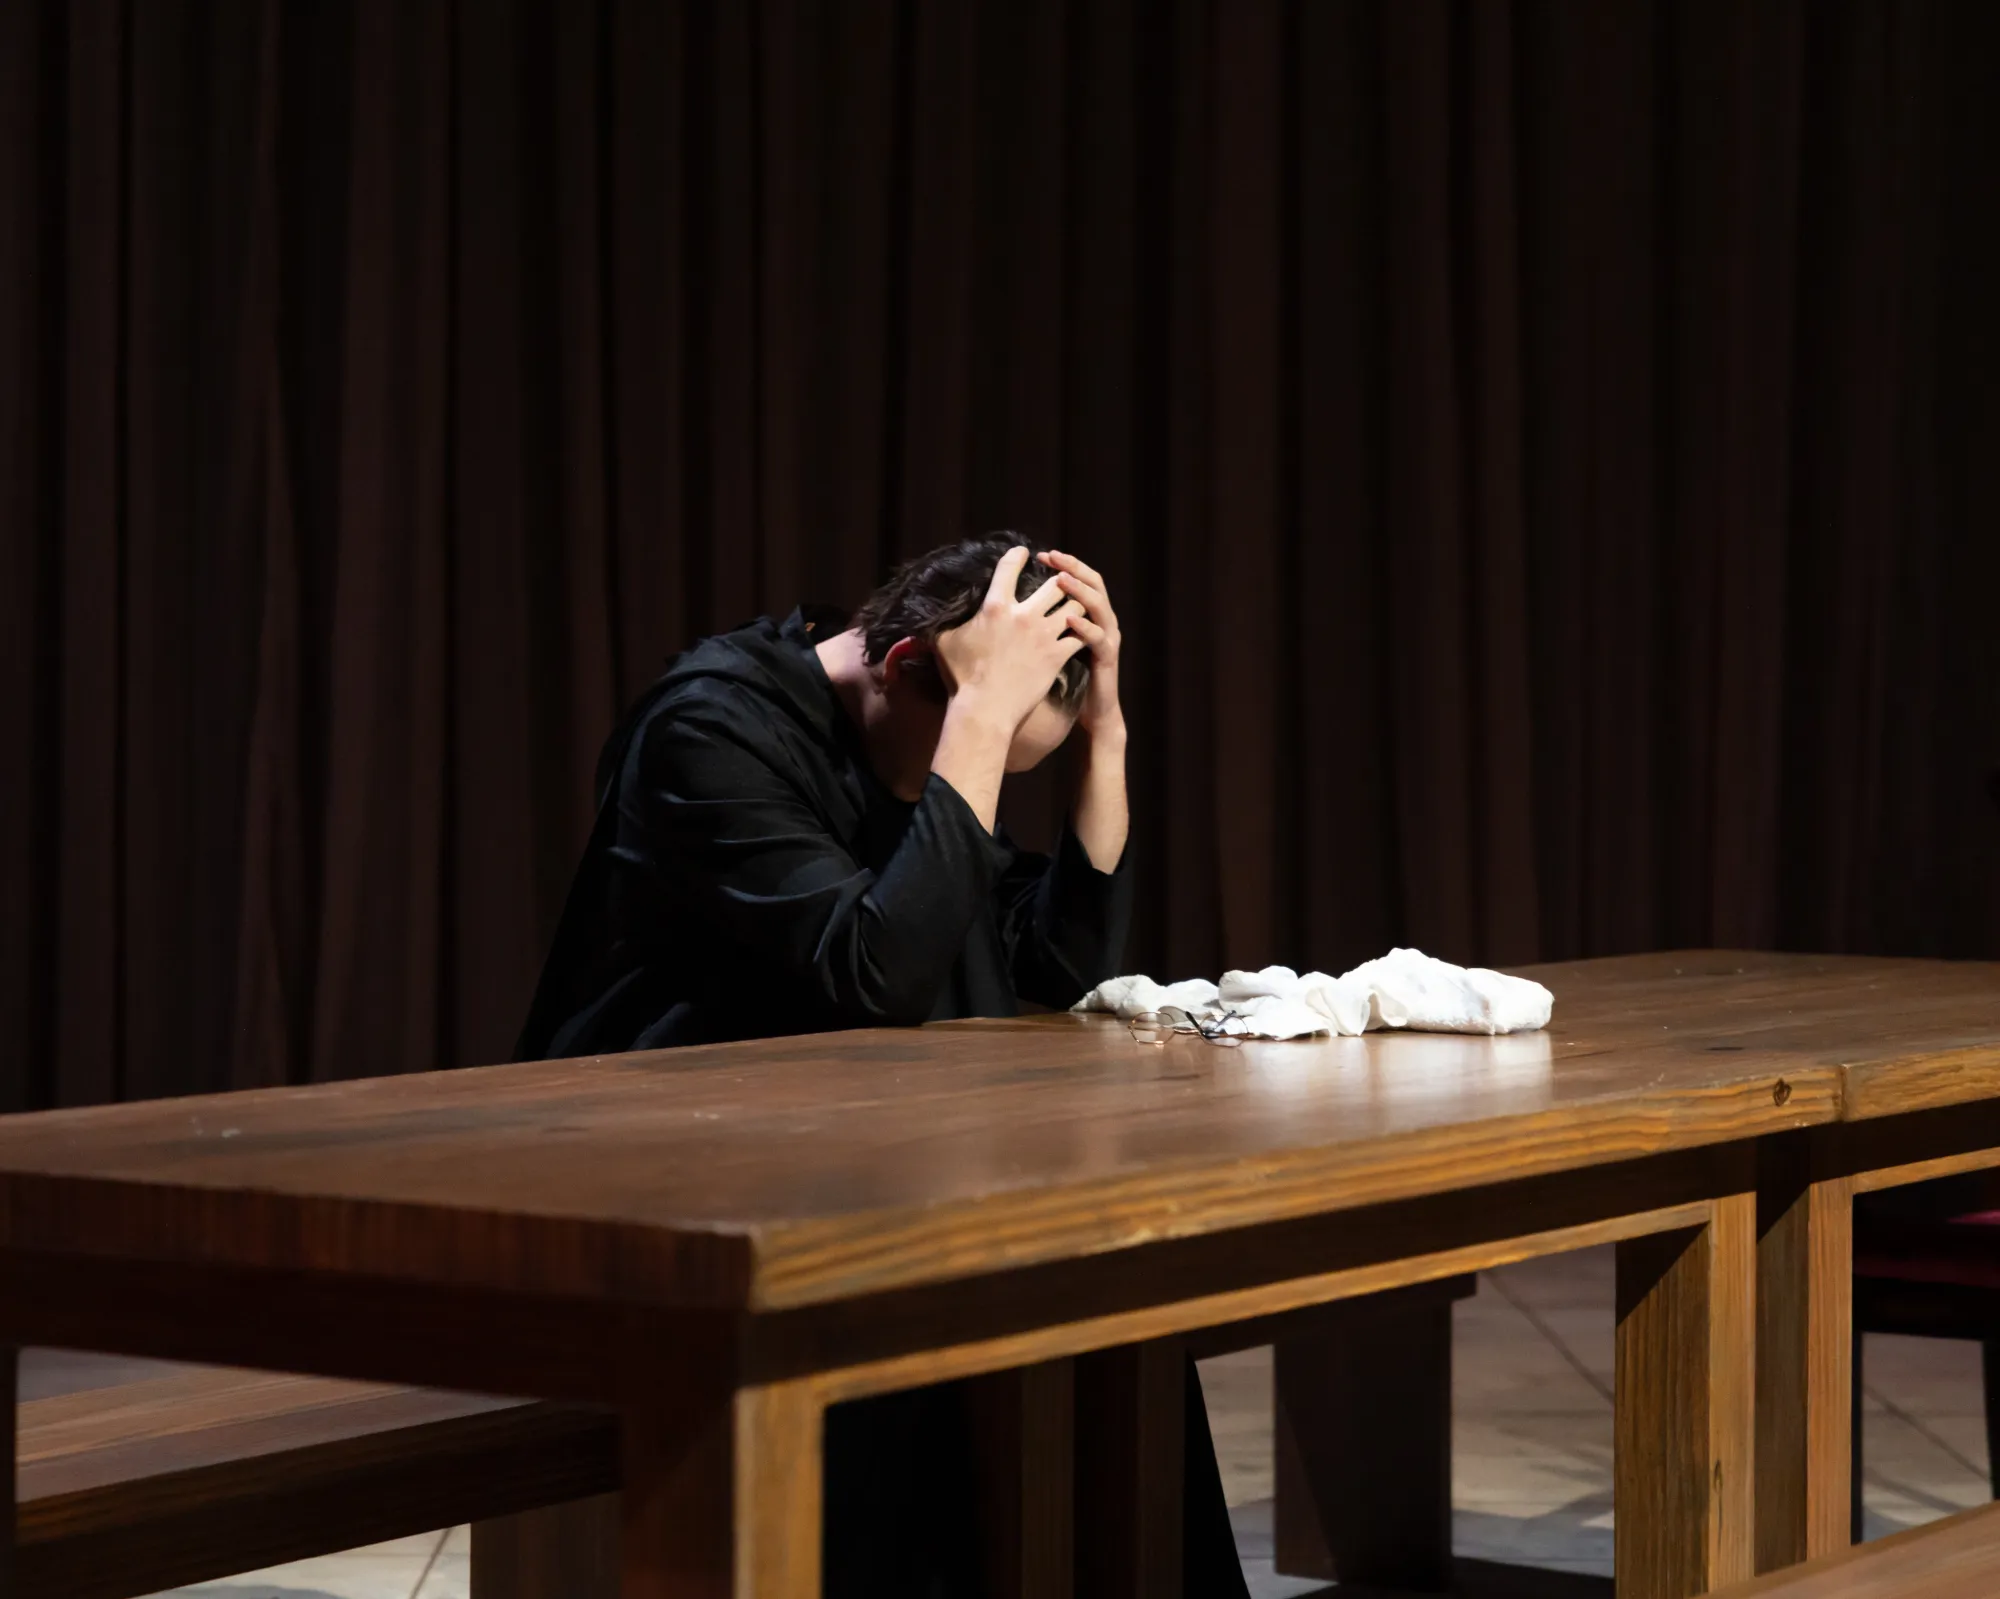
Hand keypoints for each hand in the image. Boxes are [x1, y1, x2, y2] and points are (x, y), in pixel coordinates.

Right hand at [932, 546, 1086, 732]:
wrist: (984, 709)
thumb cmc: (961, 677)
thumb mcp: (944, 643)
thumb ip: (940, 624)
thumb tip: (924, 617)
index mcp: (995, 607)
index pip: (1009, 568)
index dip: (1018, 556)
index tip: (1025, 552)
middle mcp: (1024, 615)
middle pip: (1056, 585)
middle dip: (1060, 582)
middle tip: (1060, 584)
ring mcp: (1044, 635)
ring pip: (1075, 607)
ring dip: (1077, 607)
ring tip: (1075, 610)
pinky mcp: (1057, 656)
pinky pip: (1081, 637)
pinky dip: (1084, 634)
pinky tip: (1083, 636)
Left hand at [1043, 549, 1123, 741]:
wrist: (1092, 712)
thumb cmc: (1067, 677)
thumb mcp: (1052, 644)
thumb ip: (1040, 624)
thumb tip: (1008, 607)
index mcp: (1088, 613)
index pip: (1078, 578)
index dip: (1061, 564)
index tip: (1038, 554)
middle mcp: (1102, 620)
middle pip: (1092, 582)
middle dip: (1071, 568)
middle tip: (1051, 557)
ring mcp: (1107, 637)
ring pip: (1099, 605)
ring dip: (1079, 590)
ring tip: (1061, 580)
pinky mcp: (1107, 658)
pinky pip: (1098, 638)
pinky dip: (1085, 626)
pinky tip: (1069, 619)